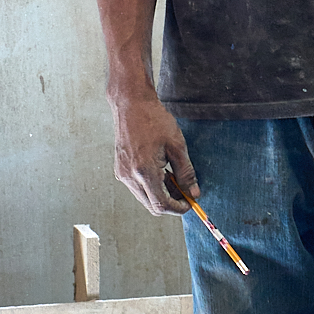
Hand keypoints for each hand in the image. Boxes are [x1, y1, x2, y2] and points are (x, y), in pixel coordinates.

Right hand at [111, 96, 198, 215]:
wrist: (131, 104)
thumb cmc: (154, 120)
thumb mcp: (177, 146)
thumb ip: (186, 173)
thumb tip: (193, 192)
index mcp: (144, 171)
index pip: (160, 204)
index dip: (177, 208)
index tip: (189, 203)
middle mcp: (129, 176)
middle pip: (151, 205)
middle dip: (171, 202)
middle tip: (185, 191)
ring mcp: (122, 173)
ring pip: (145, 197)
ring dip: (161, 193)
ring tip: (174, 177)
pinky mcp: (120, 169)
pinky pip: (138, 187)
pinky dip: (152, 185)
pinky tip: (162, 170)